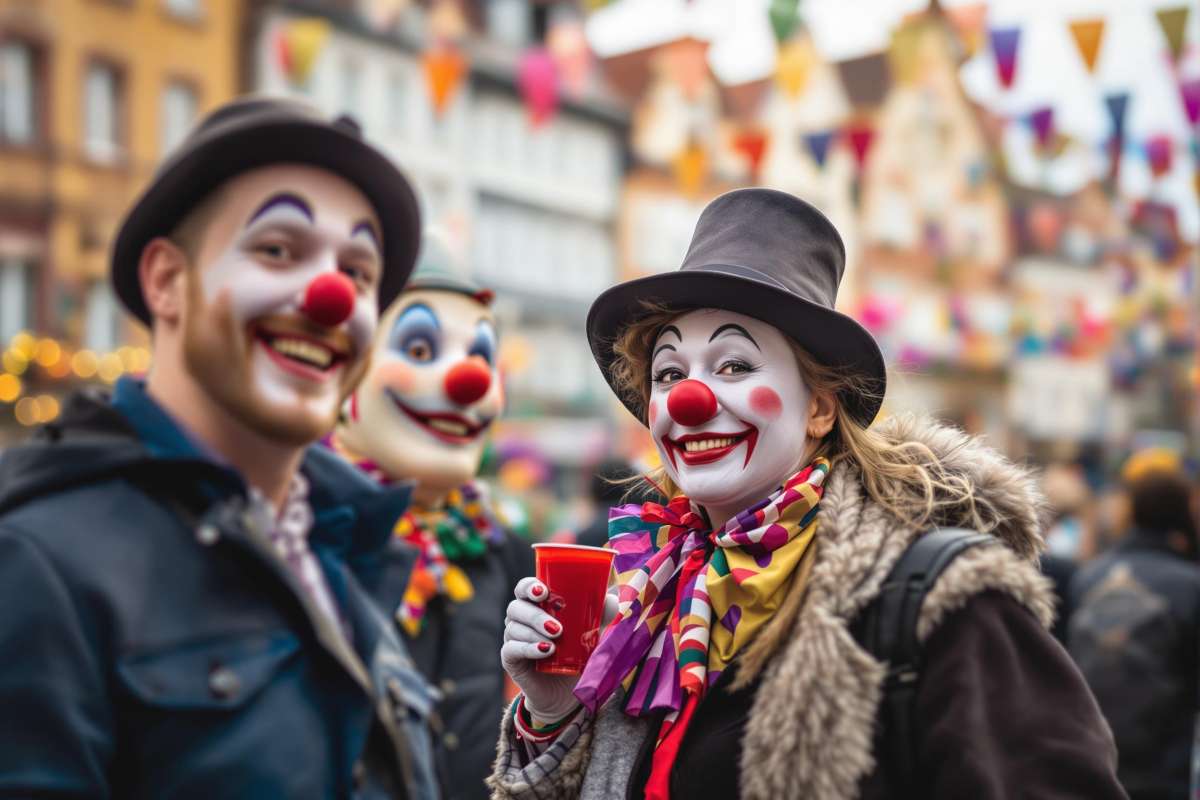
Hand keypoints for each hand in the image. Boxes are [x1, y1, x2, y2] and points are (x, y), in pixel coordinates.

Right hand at [501, 577, 617, 724]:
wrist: (567, 693)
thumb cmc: (578, 654)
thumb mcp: (593, 634)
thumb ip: (602, 616)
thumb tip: (613, 600)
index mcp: (537, 605)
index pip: (525, 588)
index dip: (529, 586)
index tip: (544, 592)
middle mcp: (520, 619)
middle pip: (516, 606)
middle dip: (534, 614)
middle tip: (557, 627)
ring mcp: (513, 638)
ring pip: (514, 627)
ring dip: (534, 632)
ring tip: (556, 641)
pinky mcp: (510, 659)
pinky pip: (512, 649)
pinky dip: (528, 648)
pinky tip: (544, 651)